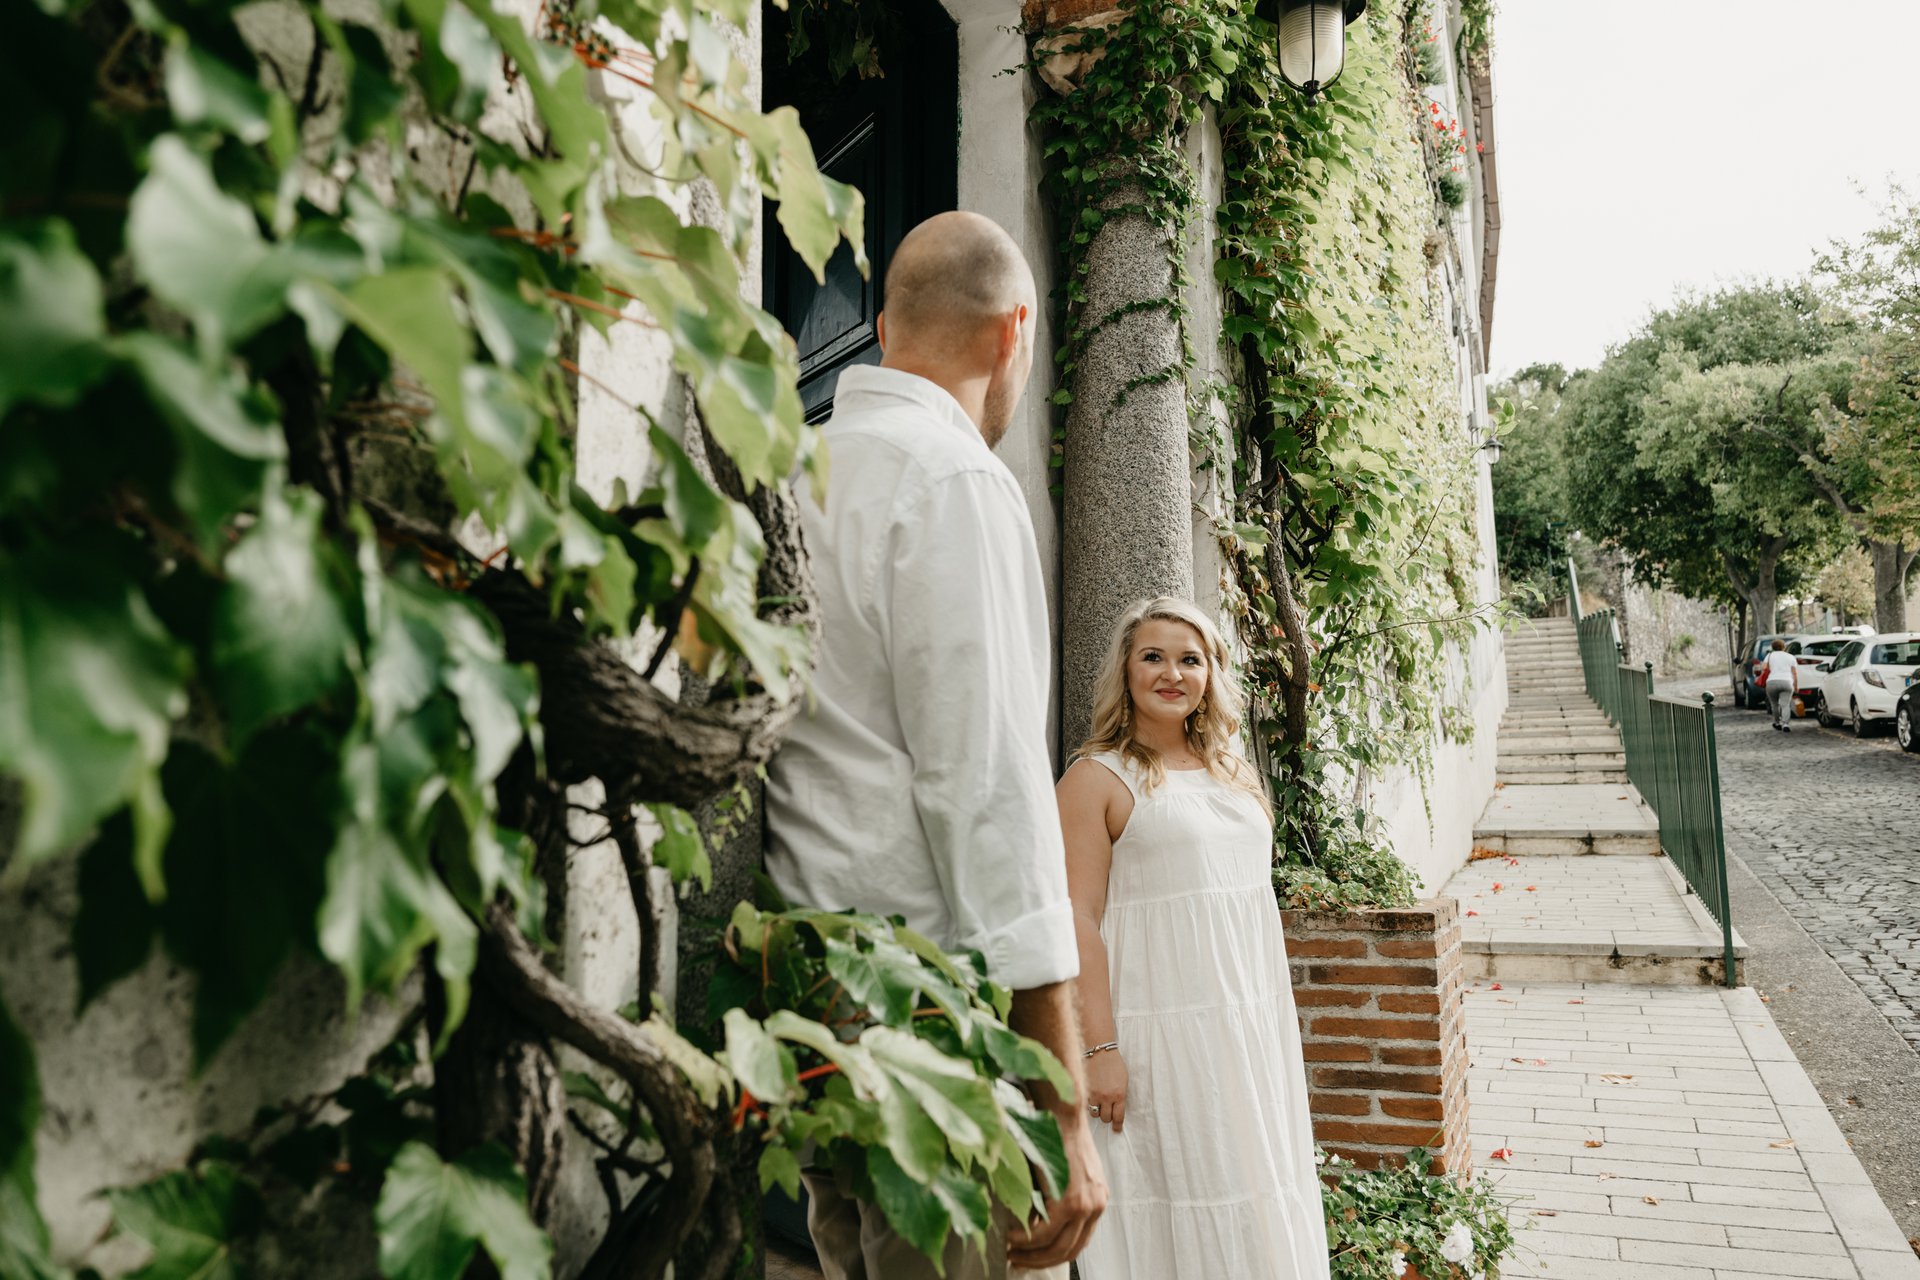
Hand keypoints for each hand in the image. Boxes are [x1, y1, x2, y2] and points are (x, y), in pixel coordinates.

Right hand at [1007, 1116, 1105, 1268]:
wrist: (1061, 1112)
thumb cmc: (1057, 1134)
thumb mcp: (1063, 1171)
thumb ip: (1056, 1198)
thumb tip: (1035, 1223)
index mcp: (1097, 1198)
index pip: (1078, 1241)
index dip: (1053, 1255)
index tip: (1033, 1257)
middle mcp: (1096, 1204)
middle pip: (1069, 1250)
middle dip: (1040, 1261)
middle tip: (1017, 1261)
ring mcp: (1086, 1204)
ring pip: (1057, 1246)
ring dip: (1030, 1254)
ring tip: (1011, 1250)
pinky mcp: (1072, 1200)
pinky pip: (1045, 1232)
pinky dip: (1026, 1239)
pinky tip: (1012, 1235)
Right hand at [1086, 1049, 1128, 1132]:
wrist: (1099, 1051)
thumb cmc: (1114, 1065)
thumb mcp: (1123, 1081)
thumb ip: (1120, 1096)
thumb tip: (1117, 1111)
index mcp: (1119, 1095)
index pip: (1118, 1117)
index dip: (1117, 1125)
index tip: (1116, 1129)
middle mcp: (1107, 1097)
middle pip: (1106, 1118)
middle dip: (1107, 1116)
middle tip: (1107, 1111)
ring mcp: (1094, 1094)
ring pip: (1094, 1114)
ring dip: (1097, 1111)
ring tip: (1098, 1103)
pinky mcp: (1084, 1090)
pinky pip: (1085, 1104)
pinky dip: (1088, 1104)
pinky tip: (1090, 1098)